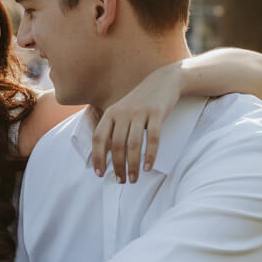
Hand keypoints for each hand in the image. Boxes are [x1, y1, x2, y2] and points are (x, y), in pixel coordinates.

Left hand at [91, 62, 182, 181]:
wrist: (163, 80)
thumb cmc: (141, 101)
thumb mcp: (122, 111)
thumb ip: (114, 128)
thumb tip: (107, 156)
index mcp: (111, 113)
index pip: (99, 138)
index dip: (98, 157)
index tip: (100, 174)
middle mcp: (123, 112)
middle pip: (116, 145)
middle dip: (118, 166)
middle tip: (121, 181)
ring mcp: (140, 112)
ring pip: (133, 144)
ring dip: (132, 165)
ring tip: (134, 179)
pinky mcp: (157, 113)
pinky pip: (153, 138)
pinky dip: (150, 154)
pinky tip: (148, 167)